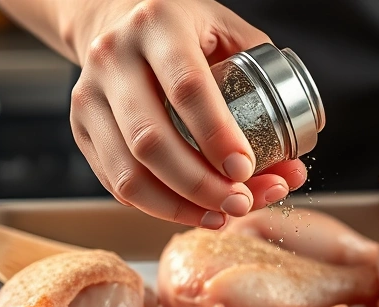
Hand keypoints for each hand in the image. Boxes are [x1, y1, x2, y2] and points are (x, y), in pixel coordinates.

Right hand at [68, 0, 306, 227]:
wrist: (115, 19)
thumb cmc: (185, 31)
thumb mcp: (226, 32)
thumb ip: (264, 81)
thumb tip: (298, 156)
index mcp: (158, 24)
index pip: (188, 88)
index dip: (219, 137)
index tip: (247, 170)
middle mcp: (114, 57)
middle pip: (152, 140)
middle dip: (201, 185)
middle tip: (241, 202)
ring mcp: (89, 95)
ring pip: (129, 172)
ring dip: (180, 206)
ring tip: (221, 215)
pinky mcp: (80, 128)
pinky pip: (116, 183)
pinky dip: (157, 207)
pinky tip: (193, 212)